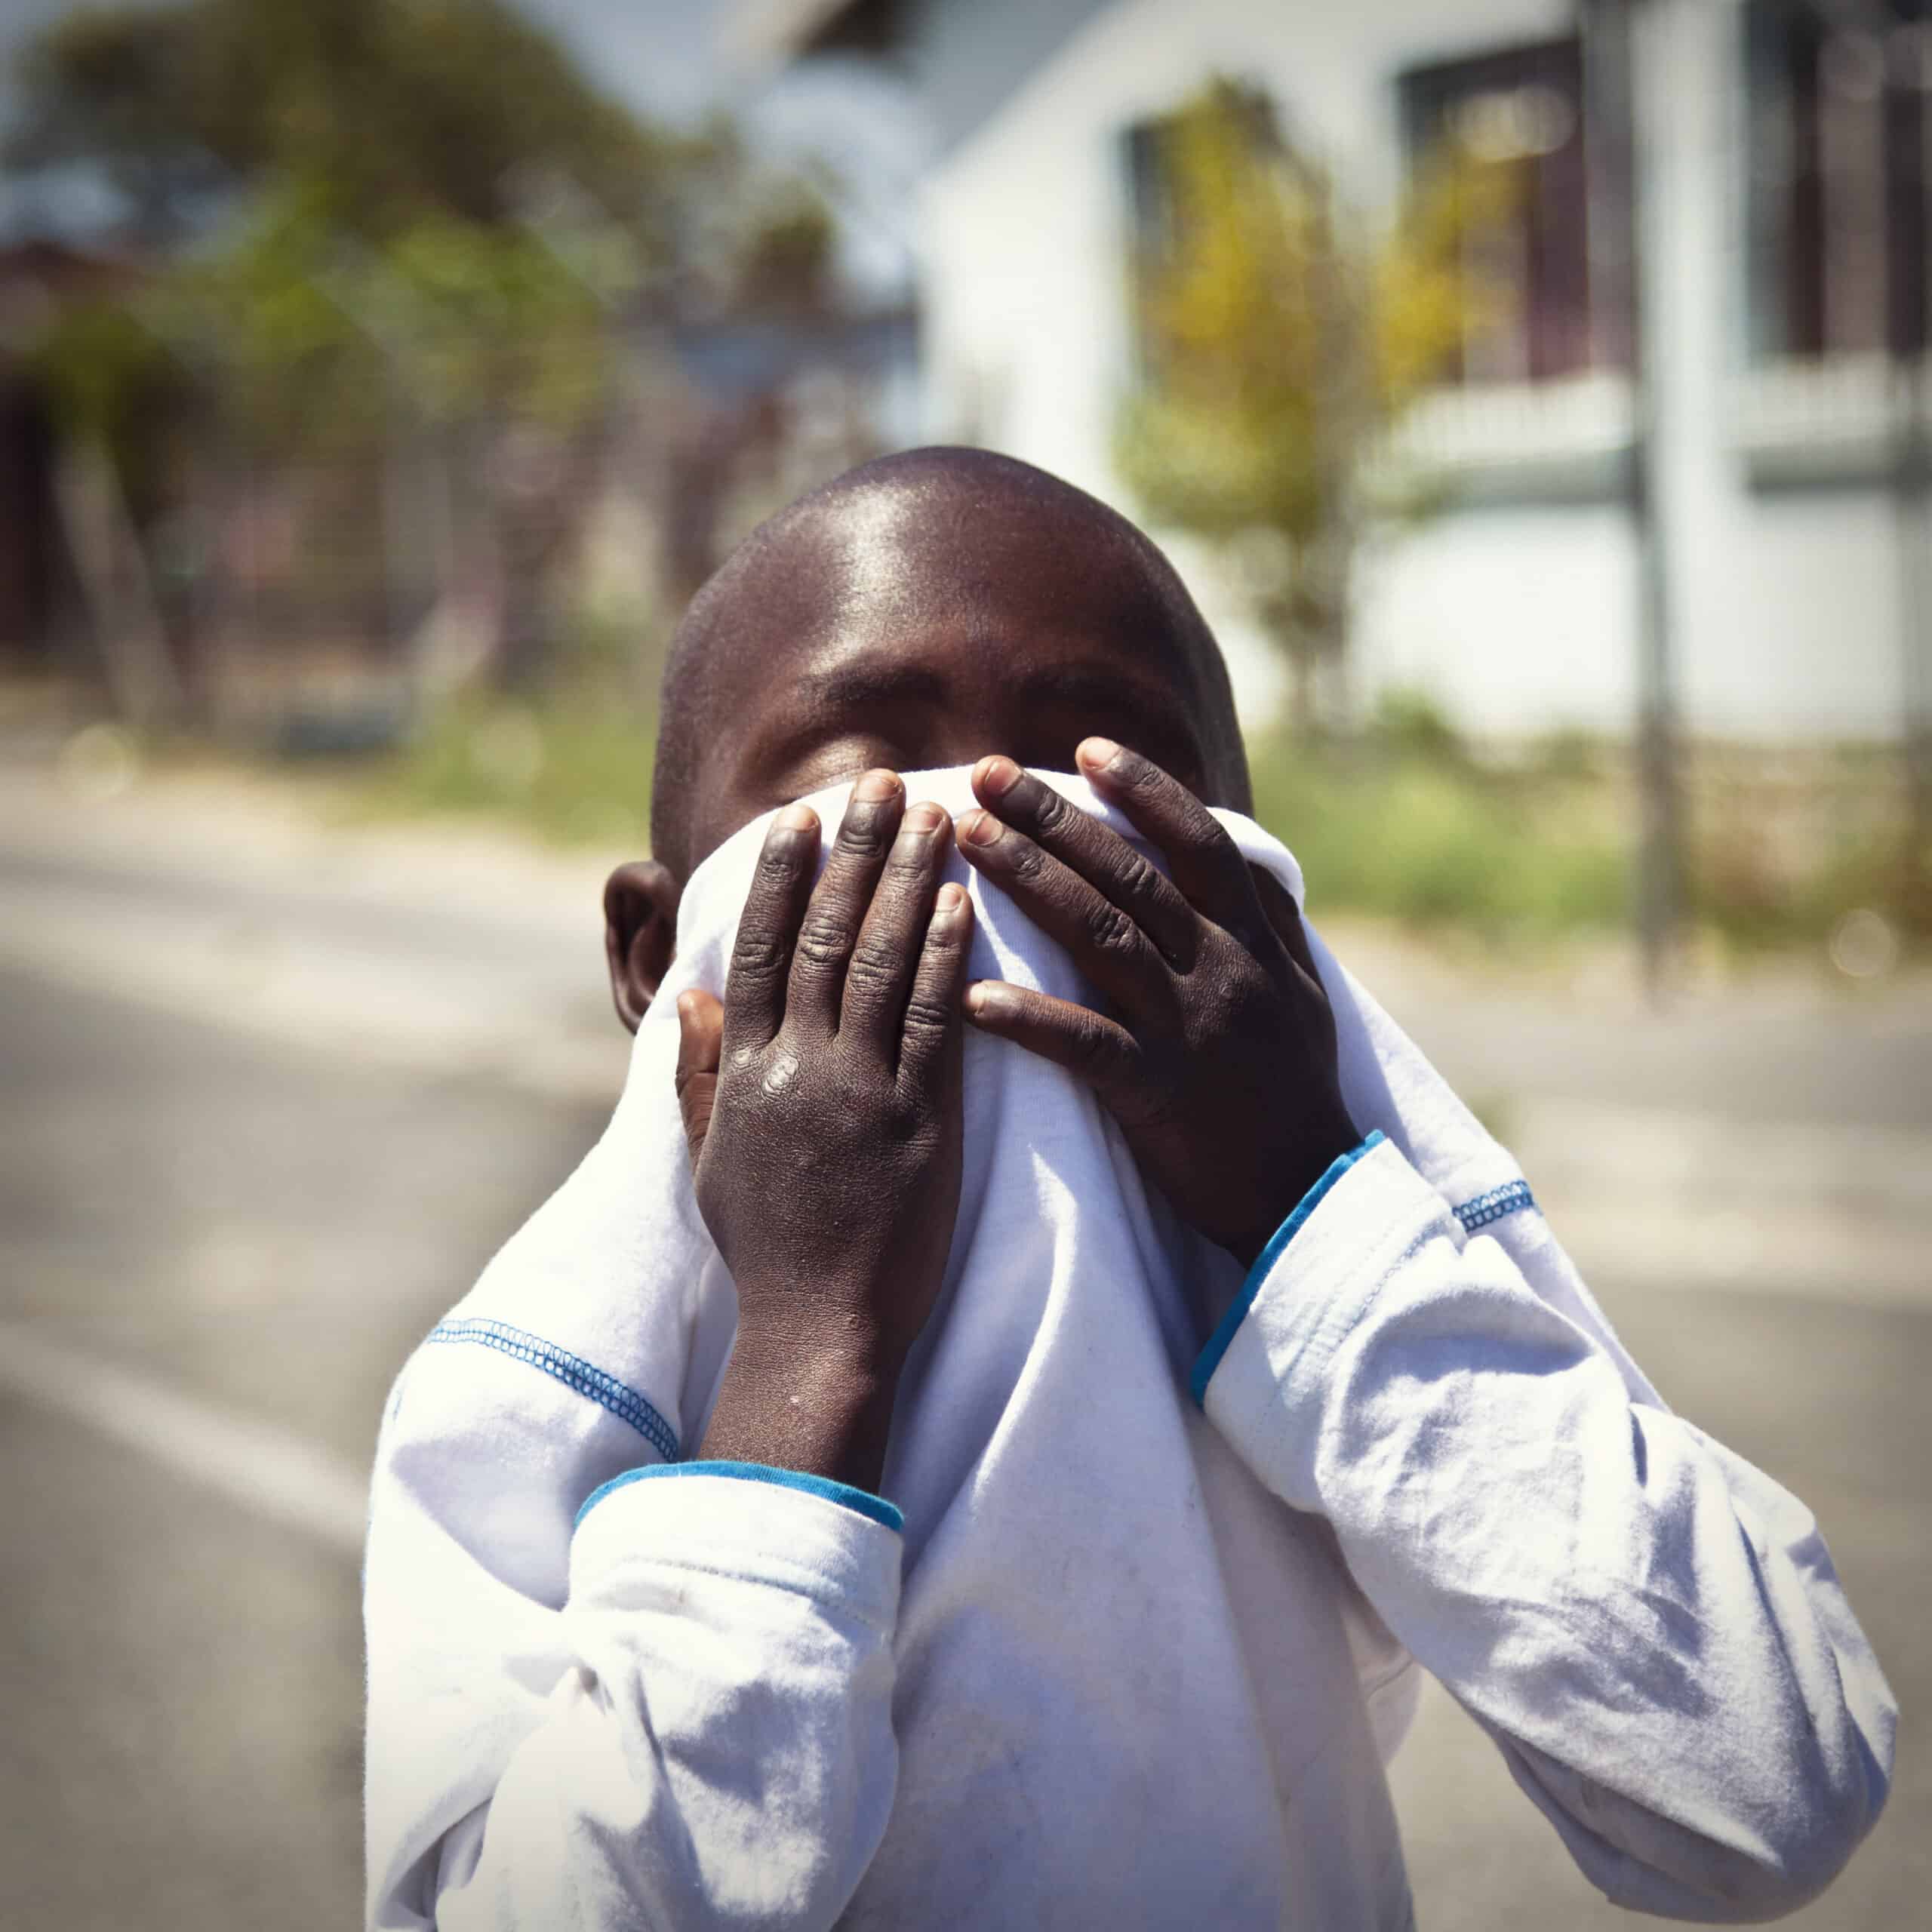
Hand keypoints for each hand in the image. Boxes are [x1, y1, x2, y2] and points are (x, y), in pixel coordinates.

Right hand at [673, 771, 973, 1492]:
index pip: (758, 950)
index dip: (779, 877)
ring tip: (934, 814)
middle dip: (853, 852)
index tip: (801, 818)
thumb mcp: (710, 1163)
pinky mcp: (919, 1124)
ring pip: (878, 963)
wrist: (819, 1332)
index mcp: (743, 1073)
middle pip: (821, 936)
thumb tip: (694, 996)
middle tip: (879, 781)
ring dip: (906, 881)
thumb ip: (700, 1076)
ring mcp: (858, 1092)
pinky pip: (931, 1022)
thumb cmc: (767, 1253)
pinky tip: (961, 901)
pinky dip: (943, 956)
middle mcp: (795, 1069)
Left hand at [955, 740, 1357, 1272]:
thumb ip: (1272, 920)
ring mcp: (1188, 1029)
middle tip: (987, 773)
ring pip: (1101, 938)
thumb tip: (1247, 855)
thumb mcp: (1304, 991)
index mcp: (1252, 941)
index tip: (1087, 748)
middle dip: (1054, 817)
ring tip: (968, 840)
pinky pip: (1086, 1045)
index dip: (1145, 790)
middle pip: (1130, 874)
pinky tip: (972, 996)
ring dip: (1030, 881)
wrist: (1309, 1196)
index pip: (1198, 842)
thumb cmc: (1297, 1089)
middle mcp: (1221, 970)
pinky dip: (1029, 1018)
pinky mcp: (1157, 1094)